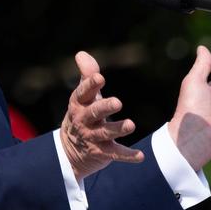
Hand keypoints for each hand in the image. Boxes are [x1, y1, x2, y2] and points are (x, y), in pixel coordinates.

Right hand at [60, 51, 143, 180]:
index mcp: (79, 103)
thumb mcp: (83, 96)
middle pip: (94, 112)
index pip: (83, 92)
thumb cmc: (82, 114)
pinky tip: (140, 156)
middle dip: (105, 107)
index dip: (91, 84)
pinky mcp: (102, 152)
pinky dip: (127, 155)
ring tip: (131, 124)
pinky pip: (115, 154)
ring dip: (118, 128)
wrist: (69, 151)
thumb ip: (86, 75)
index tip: (100, 77)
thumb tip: (81, 53)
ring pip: (105, 132)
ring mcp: (92, 137)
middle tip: (118, 102)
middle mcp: (84, 120)